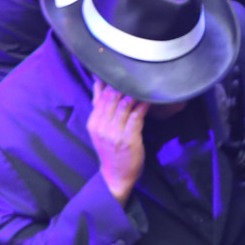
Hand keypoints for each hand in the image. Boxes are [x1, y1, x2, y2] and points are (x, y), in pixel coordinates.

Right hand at [88, 79, 148, 202]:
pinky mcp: (128, 138)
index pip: (102, 95)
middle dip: (125, 84)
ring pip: (125, 104)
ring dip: (136, 92)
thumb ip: (99, 105)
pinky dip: (144, 105)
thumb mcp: (99, 128)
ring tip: (145, 82)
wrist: (115, 175)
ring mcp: (114, 133)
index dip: (113, 81)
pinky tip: (150, 98)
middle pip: (113, 97)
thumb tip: (97, 81)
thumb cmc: (110, 149)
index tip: (124, 69)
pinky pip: (137, 116)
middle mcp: (102, 126)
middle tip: (138, 72)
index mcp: (94, 122)